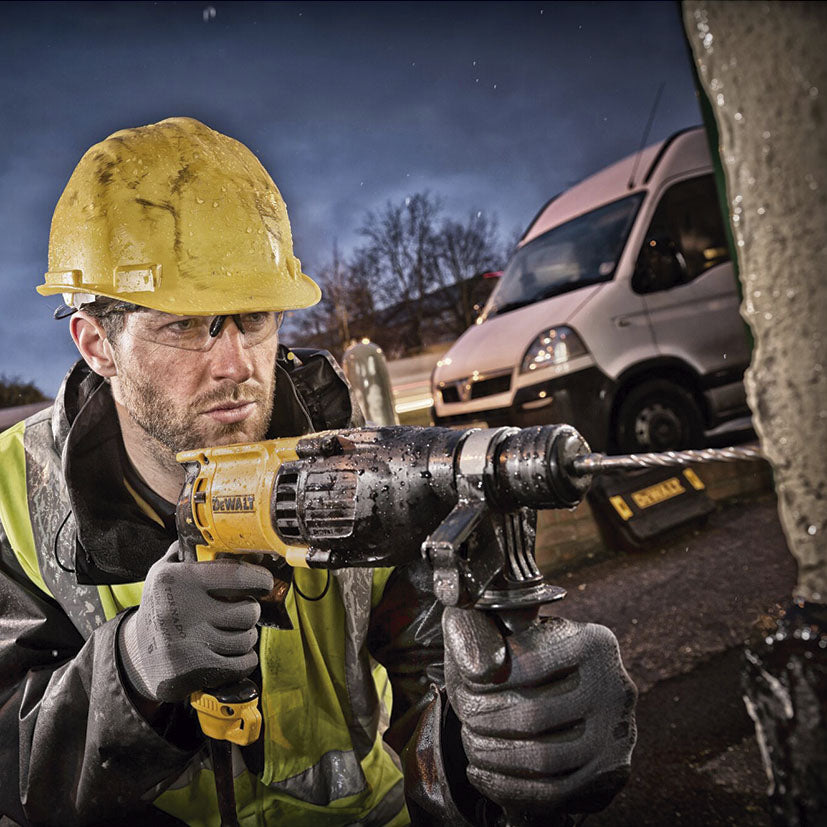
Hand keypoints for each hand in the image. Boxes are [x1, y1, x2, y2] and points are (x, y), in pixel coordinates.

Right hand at [118, 543, 273, 702]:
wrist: (137, 654)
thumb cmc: (161, 606)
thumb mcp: (164, 572)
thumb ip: (191, 551)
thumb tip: (230, 535)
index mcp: (177, 581)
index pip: (236, 575)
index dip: (260, 578)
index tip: (264, 582)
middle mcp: (180, 612)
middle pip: (247, 611)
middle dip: (250, 610)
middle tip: (240, 609)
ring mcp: (186, 645)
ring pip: (247, 638)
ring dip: (246, 635)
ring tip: (230, 631)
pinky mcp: (194, 672)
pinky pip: (242, 663)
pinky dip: (244, 658)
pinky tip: (230, 651)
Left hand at [443, 608, 636, 818]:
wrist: (560, 682)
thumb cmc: (517, 647)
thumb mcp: (495, 622)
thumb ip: (479, 632)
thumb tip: (478, 670)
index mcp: (593, 641)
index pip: (528, 664)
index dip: (484, 680)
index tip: (463, 684)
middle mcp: (616, 687)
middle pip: (535, 716)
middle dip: (486, 721)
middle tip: (465, 716)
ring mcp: (619, 734)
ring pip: (545, 760)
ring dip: (493, 756)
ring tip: (471, 741)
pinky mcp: (611, 772)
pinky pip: (554, 792)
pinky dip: (507, 786)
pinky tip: (481, 772)